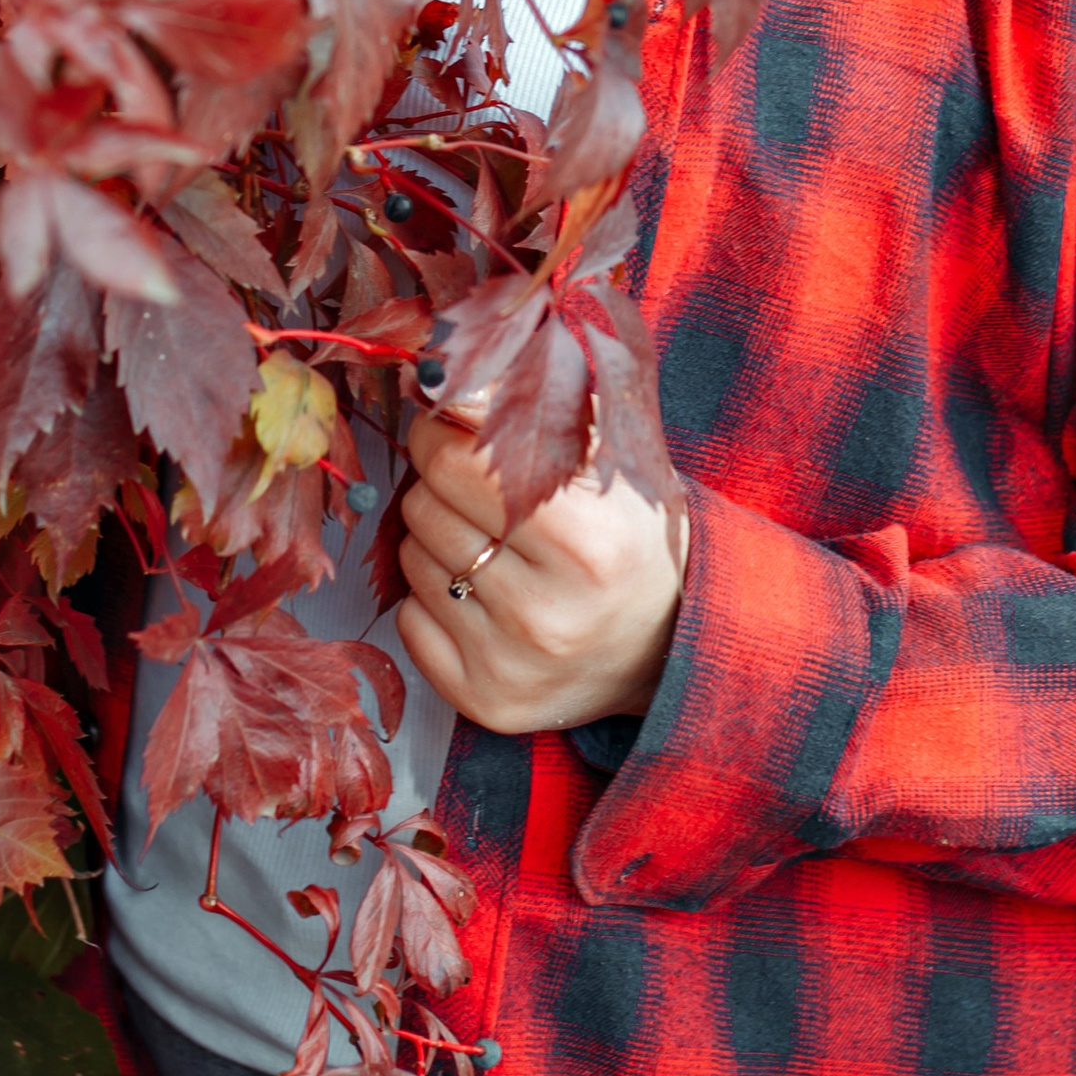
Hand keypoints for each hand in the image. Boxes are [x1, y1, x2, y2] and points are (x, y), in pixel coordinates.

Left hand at [398, 409, 686, 736]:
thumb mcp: (605, 457)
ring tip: (495, 545)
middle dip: (442, 485)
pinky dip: (434, 598)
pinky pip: (408, 618)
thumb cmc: (629, 533)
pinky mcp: (484, 701)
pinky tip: (486, 597)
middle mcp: (549, 613)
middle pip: (425, 507)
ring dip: (438, 539)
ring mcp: (513, 665)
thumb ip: (535, 406)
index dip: (445, 433)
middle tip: (484, 492)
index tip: (460, 431)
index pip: (456, 461)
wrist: (667, 640)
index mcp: (589, 540)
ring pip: (411, 559)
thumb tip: (436, 374)